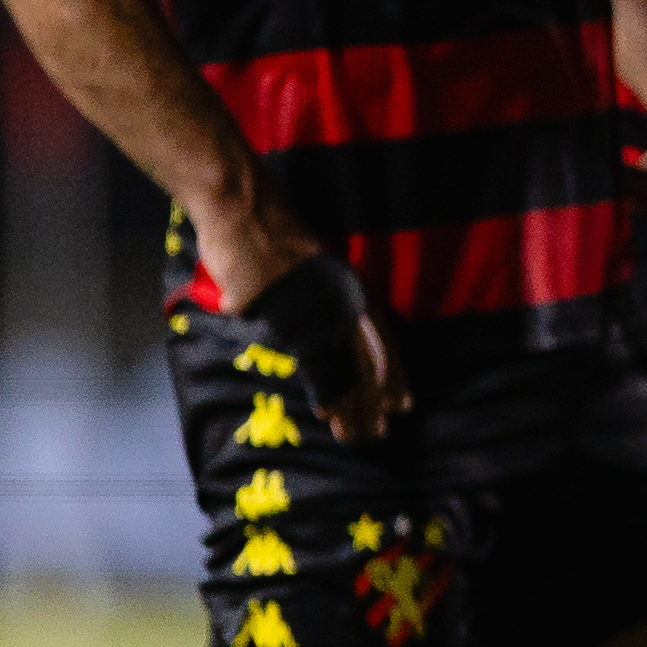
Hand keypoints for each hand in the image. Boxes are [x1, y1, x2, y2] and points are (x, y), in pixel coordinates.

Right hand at [192, 196, 397, 439]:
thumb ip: (321, 300)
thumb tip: (319, 332)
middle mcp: (343, 302)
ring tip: (357, 436)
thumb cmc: (270, 233)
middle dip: (376, 400)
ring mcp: (317, 311)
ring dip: (352, 406)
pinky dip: (324, 392)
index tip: (403, 403)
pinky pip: (311, 363)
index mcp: (352, 289)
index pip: (382, 340)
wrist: (243, 210)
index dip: (393, 373)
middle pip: (368, 362)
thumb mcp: (312, 269)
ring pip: (343, 369)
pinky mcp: (286, 317)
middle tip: (382, 432)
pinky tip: (329, 415)